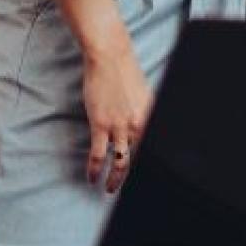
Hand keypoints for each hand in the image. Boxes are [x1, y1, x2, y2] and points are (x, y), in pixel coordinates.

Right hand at [82, 51, 153, 193]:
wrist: (110, 57)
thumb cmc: (126, 74)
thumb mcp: (144, 98)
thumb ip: (146, 117)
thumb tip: (145, 133)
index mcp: (152, 120)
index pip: (154, 152)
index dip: (150, 169)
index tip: (146, 181)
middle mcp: (139, 126)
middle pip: (138, 161)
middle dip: (131, 178)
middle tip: (125, 188)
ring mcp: (119, 127)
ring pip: (120, 163)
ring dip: (114, 180)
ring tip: (109, 189)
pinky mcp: (101, 124)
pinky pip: (97, 155)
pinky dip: (93, 169)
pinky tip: (91, 177)